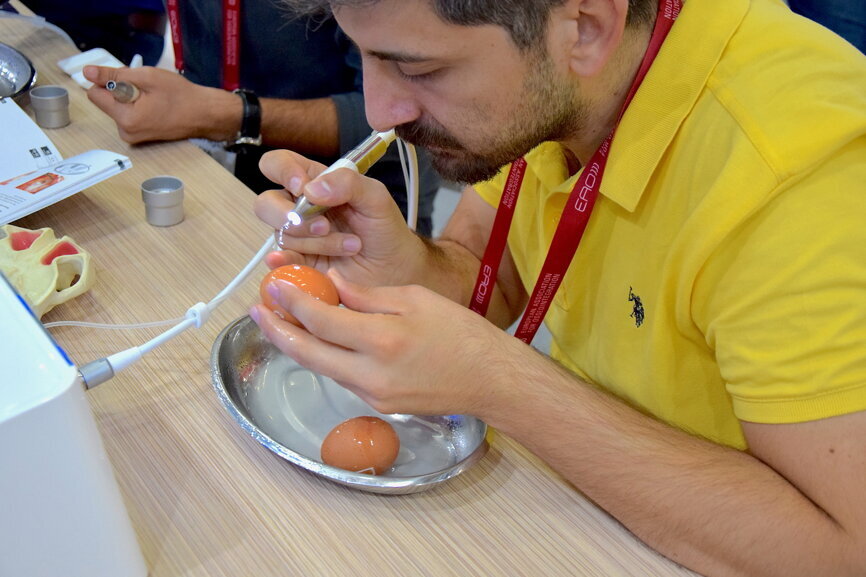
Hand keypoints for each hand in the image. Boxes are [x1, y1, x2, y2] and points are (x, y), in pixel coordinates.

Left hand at [83, 65, 239, 142]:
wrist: (205, 114)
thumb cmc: (181, 95)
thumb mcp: (147, 77)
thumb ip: (115, 74)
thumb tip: (88, 72)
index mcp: (126, 118)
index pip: (94, 94)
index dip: (108, 80)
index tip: (129, 78)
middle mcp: (125, 132)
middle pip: (106, 102)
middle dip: (121, 89)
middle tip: (146, 88)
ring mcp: (132, 137)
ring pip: (117, 107)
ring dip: (130, 97)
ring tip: (154, 98)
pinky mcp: (139, 137)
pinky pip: (127, 115)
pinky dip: (137, 106)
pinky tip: (155, 105)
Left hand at [249, 269, 521, 417]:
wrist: (488, 380)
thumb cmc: (460, 333)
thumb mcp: (414, 299)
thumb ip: (366, 295)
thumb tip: (331, 284)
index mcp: (382, 340)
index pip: (321, 321)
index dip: (292, 303)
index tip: (274, 287)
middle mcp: (370, 373)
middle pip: (307, 353)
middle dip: (277, 330)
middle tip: (257, 310)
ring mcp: (372, 395)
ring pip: (322, 367)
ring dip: (298, 343)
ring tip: (282, 320)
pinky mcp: (377, 405)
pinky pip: (342, 377)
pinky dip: (326, 356)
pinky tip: (320, 340)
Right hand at [255, 149, 428, 287]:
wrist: (394, 268)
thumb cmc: (383, 228)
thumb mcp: (375, 197)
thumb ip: (347, 183)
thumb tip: (310, 189)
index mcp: (315, 182)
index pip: (278, 165)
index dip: (283, 172)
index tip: (302, 188)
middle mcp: (299, 207)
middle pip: (266, 203)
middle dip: (289, 215)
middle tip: (324, 226)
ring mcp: (297, 237)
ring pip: (283, 234)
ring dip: (318, 242)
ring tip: (351, 245)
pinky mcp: (299, 262)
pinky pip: (280, 261)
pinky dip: (285, 262)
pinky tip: (303, 262)